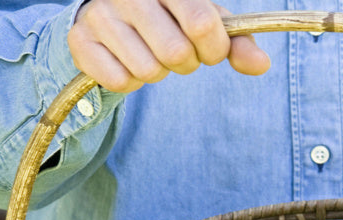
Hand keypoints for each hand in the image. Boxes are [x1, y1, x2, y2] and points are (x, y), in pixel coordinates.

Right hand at [68, 0, 270, 92]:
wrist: (107, 15)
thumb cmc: (168, 18)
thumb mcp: (205, 24)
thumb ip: (236, 44)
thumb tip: (261, 64)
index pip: (202, 24)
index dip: (214, 48)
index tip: (209, 49)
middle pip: (177, 54)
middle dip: (185, 64)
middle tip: (176, 53)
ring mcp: (102, 15)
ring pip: (149, 71)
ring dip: (156, 72)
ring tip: (148, 53)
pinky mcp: (81, 41)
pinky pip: (120, 81)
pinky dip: (130, 81)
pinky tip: (126, 61)